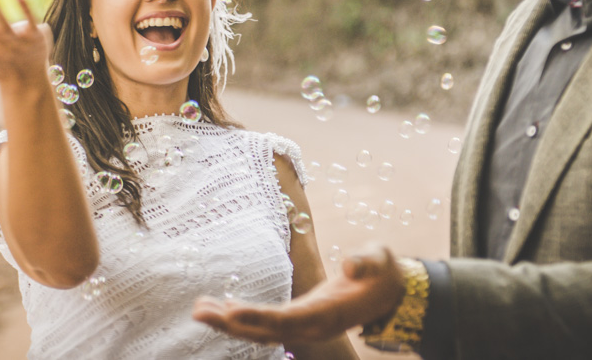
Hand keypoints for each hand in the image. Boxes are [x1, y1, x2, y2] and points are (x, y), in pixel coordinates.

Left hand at [192, 245, 405, 343]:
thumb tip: (351, 266)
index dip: (259, 317)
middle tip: (198, 311)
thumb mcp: (381, 260)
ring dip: (230, 322)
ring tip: (199, 309)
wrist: (393, 293)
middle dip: (232, 323)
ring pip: (263, 330)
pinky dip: (244, 318)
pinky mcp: (303, 319)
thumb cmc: (383, 273)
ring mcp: (307, 325)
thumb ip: (367, 262)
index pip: (288, 319)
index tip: (231, 312)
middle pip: (267, 330)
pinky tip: (223, 308)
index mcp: (329, 312)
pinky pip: (268, 324)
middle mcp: (314, 324)